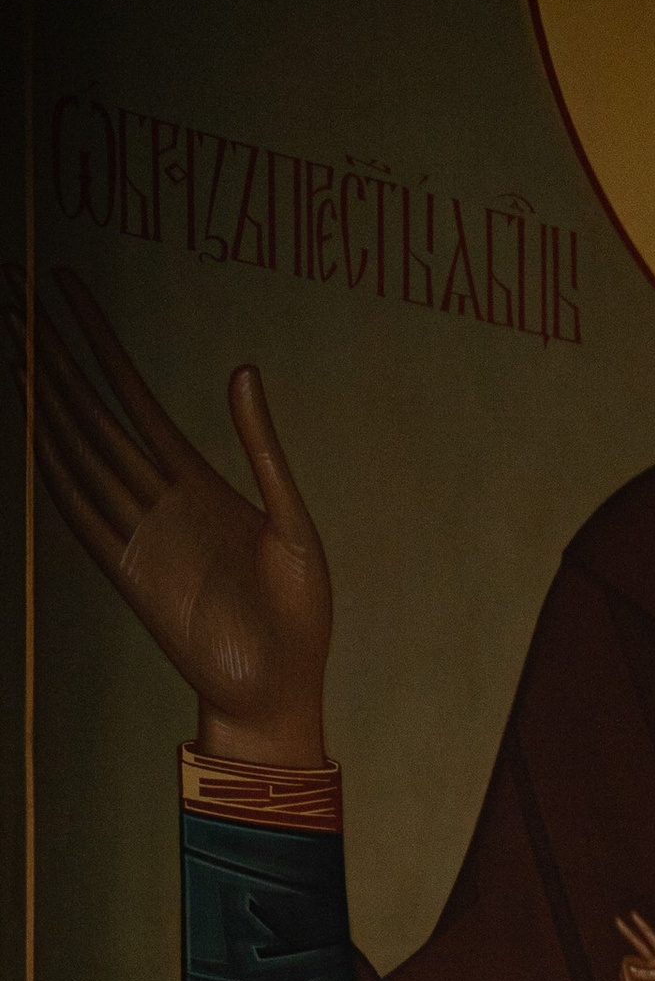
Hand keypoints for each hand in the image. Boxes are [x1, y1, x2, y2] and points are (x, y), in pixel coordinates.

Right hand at [9, 269, 330, 764]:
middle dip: (52, 352)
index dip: (98, 340)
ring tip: (12, 342)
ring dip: (40, 398)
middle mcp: (158, 497)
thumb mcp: (293, 526)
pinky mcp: (127, 573)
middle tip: (14, 292)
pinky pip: (79, 510)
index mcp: (199, 479)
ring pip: (75, 449)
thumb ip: (263, 450)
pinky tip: (30, 427)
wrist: (278, 693)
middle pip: (91, 410)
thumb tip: (241, 368)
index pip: (132, 393)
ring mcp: (137, 532)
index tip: (66, 287)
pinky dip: (52, 470)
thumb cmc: (299, 618)